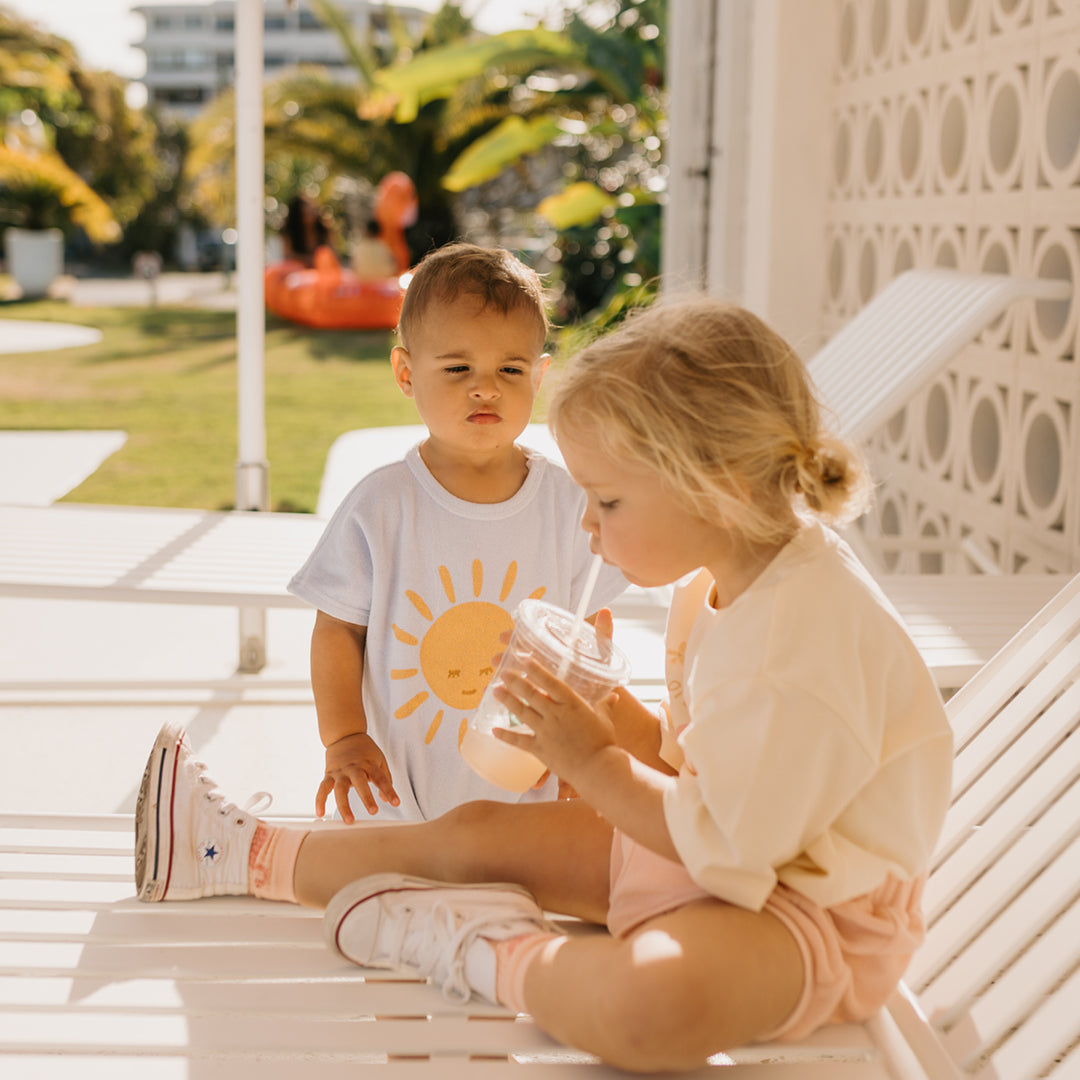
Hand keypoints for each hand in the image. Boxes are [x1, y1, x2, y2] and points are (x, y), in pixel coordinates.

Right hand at [317, 732, 398, 821]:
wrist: (345, 735)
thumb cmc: (365, 751)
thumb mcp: (379, 760)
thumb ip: (385, 779)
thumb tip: (385, 799)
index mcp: (369, 763)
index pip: (381, 778)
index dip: (389, 790)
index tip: (396, 802)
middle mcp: (354, 767)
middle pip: (360, 782)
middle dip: (366, 797)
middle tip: (373, 811)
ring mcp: (340, 771)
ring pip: (340, 789)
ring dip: (344, 805)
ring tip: (349, 821)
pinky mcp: (328, 774)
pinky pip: (323, 789)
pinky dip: (320, 800)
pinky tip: (320, 813)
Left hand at [493, 659, 616, 787]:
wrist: (598, 769)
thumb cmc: (604, 744)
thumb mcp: (605, 720)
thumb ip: (605, 706)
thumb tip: (613, 697)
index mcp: (572, 704)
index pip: (550, 681)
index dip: (535, 669)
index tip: (523, 658)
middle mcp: (556, 714)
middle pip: (530, 693)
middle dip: (515, 681)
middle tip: (502, 672)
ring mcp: (546, 731)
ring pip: (521, 712)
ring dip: (507, 700)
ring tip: (495, 691)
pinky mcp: (540, 749)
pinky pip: (518, 741)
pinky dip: (505, 735)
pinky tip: (493, 730)